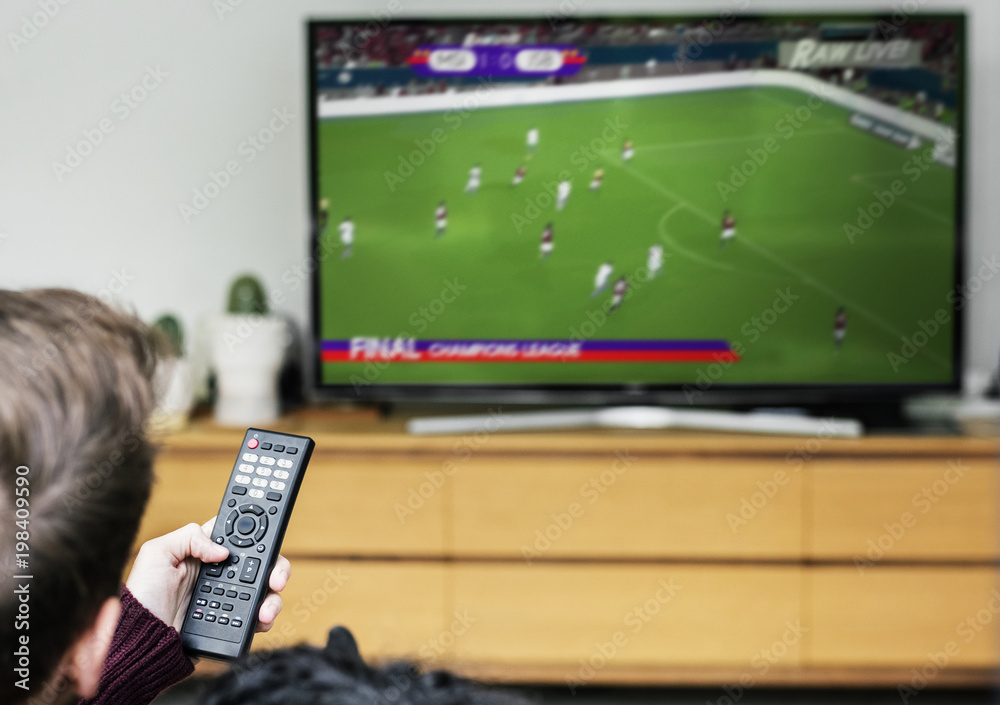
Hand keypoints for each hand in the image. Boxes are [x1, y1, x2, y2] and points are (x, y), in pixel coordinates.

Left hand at [126, 518, 290, 632]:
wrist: (142, 641)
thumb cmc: (142, 597)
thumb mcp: (156, 553)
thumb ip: (189, 536)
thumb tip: (222, 550)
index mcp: (206, 553)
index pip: (241, 537)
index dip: (259, 534)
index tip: (268, 541)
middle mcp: (220, 574)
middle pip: (263, 563)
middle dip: (277, 568)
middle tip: (275, 580)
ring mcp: (228, 598)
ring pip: (266, 590)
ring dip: (273, 597)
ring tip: (264, 609)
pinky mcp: (231, 622)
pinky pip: (258, 617)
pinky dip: (265, 618)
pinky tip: (259, 620)